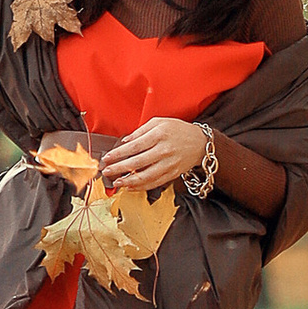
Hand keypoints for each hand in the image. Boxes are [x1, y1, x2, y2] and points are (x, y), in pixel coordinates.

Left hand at [98, 119, 212, 192]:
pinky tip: (131, 186)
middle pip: (137, 162)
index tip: (108, 158)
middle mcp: (164, 150)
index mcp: (159, 135)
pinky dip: (141, 186)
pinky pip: (155, 183)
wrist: (200, 142)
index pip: (134, 146)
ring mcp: (169, 164)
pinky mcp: (172, 174)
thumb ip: (140, 131)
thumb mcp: (159, 122)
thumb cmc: (178, 130)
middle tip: (107, 171)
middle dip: (119, 168)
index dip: (118, 154)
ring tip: (117, 182)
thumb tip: (124, 141)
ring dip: (129, 181)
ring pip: (146, 176)